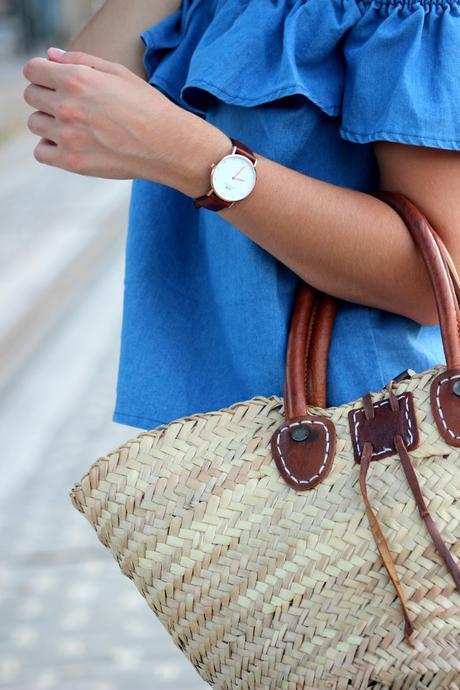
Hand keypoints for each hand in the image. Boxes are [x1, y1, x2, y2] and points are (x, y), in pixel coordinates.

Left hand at [22, 47, 223, 190]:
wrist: (167, 144)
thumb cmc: (146, 106)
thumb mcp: (117, 73)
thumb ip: (80, 60)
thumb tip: (51, 56)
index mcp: (76, 79)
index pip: (33, 70)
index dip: (41, 74)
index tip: (53, 82)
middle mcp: (67, 106)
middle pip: (32, 96)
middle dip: (46, 96)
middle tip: (71, 106)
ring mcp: (68, 136)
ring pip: (36, 124)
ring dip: (49, 122)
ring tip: (74, 126)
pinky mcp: (72, 161)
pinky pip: (41, 152)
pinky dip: (50, 148)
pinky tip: (70, 144)